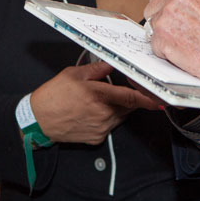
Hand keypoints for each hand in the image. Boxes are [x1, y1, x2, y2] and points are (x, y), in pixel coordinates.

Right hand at [30, 61, 161, 144]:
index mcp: (99, 96)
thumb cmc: (54, 96)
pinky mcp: (97, 138)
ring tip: (96, 101)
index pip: (131, 98)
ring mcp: (101, 128)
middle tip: (111, 91)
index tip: (161, 100)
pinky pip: (110, 126)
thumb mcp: (74, 74)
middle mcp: (103, 114)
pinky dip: (106, 119)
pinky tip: (90, 113)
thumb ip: (97, 69)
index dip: (148, 99)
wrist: (38, 121)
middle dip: (127, 98)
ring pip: (120, 116)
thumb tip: (113, 62)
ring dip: (116, 108)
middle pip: (127, 106)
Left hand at [144, 0, 199, 99]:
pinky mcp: (160, 33)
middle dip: (158, 19)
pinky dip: (163, 50)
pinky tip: (181, 51)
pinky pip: (153, 43)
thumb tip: (171, 4)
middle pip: (151, 5)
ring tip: (184, 42)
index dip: (162, 2)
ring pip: (151, 25)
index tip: (164, 9)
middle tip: (174, 30)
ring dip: (162, 35)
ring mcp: (167, 13)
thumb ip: (188, 1)